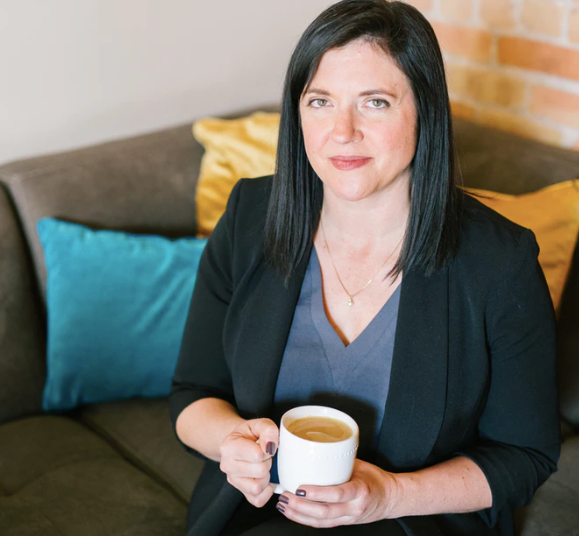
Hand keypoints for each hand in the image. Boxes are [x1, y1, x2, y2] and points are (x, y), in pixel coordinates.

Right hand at [219, 418, 278, 507]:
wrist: (241, 442)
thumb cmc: (251, 434)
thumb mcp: (260, 424)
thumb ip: (268, 430)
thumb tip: (270, 447)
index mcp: (228, 446)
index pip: (257, 455)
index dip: (267, 449)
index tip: (265, 445)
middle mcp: (226, 465)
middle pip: (259, 471)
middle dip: (268, 462)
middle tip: (265, 455)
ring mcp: (232, 480)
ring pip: (257, 487)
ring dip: (266, 477)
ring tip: (264, 465)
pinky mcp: (241, 492)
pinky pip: (258, 500)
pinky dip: (266, 491)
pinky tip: (265, 478)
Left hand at [275, 459, 401, 527]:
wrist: (390, 498)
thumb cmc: (375, 479)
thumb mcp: (360, 465)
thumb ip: (339, 462)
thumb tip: (315, 448)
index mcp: (360, 490)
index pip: (337, 494)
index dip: (316, 493)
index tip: (300, 486)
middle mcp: (354, 508)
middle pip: (324, 512)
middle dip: (301, 506)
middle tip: (286, 495)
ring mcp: (348, 518)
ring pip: (321, 521)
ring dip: (299, 514)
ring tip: (284, 505)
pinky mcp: (343, 523)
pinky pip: (322, 524)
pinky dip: (305, 520)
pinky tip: (293, 513)